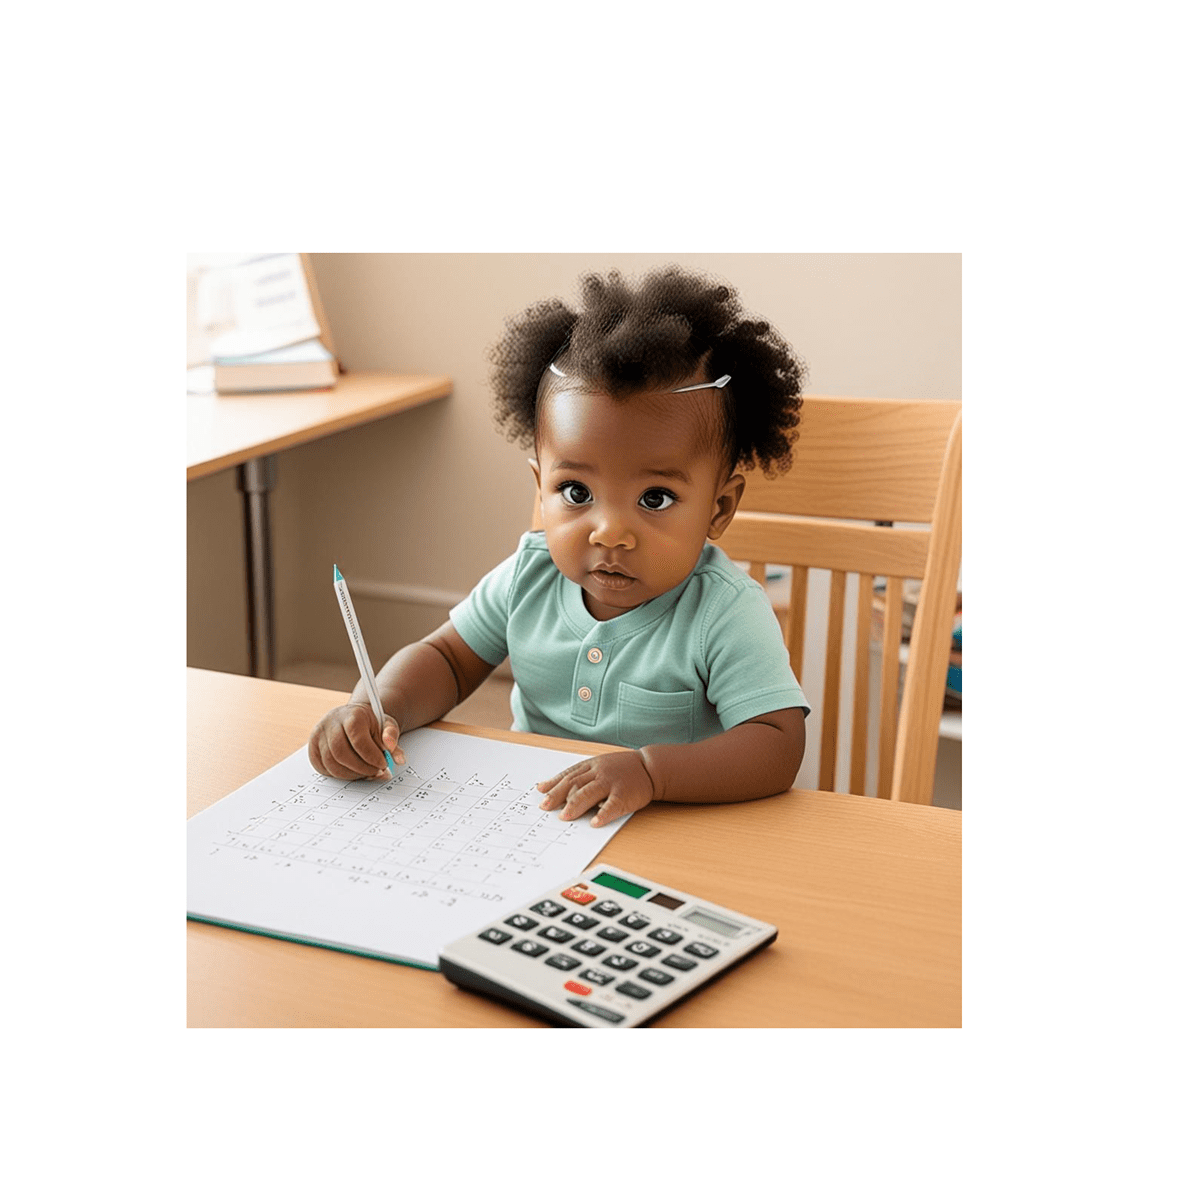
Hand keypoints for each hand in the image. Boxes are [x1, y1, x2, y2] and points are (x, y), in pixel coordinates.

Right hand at [307, 702, 401, 779]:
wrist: (355, 717)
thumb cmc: (371, 723)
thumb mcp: (386, 725)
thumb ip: (392, 739)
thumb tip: (398, 758)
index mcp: (352, 714)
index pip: (358, 739)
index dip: (371, 756)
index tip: (383, 764)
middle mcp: (331, 722)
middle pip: (341, 753)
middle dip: (361, 768)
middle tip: (376, 772)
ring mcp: (319, 734)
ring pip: (330, 763)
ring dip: (350, 774)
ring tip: (366, 773)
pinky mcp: (313, 747)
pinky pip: (322, 767)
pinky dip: (338, 774)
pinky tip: (352, 772)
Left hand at [536, 751, 653, 826]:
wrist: (650, 768)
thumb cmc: (621, 769)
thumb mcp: (598, 766)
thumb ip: (575, 775)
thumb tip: (546, 786)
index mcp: (592, 766)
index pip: (569, 775)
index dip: (554, 784)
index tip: (541, 794)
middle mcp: (599, 773)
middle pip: (575, 783)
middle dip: (559, 795)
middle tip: (546, 808)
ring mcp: (612, 783)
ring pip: (590, 792)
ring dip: (576, 804)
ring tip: (564, 816)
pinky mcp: (625, 795)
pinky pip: (613, 805)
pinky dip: (603, 813)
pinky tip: (594, 822)